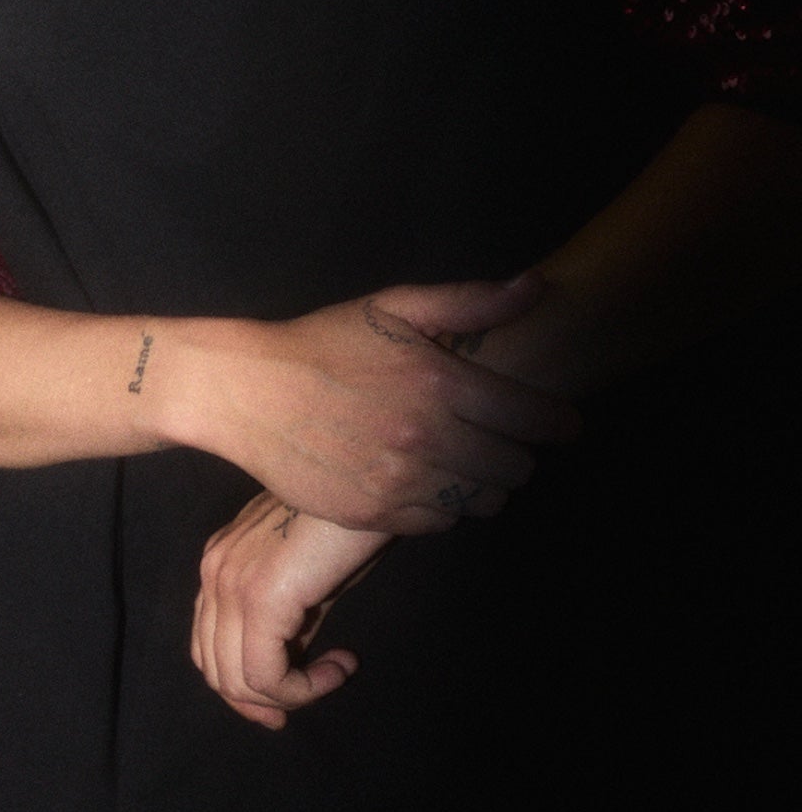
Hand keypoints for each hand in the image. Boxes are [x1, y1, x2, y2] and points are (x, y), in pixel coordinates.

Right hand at [169, 274, 578, 534]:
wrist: (249, 393)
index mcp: (441, 382)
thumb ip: (469, 302)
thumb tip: (536, 288)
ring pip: (482, 502)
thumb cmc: (324, 344)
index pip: (535, 419)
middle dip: (517, 455)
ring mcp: (400, 483)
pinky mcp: (374, 515)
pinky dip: (441, 507)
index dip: (558, 424)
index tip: (562, 425)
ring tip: (462, 462)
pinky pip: (439, 524)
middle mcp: (427, 438)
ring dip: (482, 485)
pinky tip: (422, 481)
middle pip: (515, 469)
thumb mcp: (393, 307)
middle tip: (499, 441)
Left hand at [192, 493, 386, 727]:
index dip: (241, 688)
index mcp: (219, 564)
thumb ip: (289, 618)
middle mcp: (213, 573)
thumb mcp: (310, 578)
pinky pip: (266, 675)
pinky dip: (303, 688)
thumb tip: (291, 662)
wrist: (365, 479)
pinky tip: (339, 666)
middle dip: (260, 702)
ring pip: (237, 680)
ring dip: (291, 695)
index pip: (207, 647)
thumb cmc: (346, 521)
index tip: (281, 709)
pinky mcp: (259, 598)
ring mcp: (230, 584)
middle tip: (309, 698)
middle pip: (215, 669)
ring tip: (334, 673)